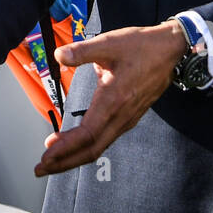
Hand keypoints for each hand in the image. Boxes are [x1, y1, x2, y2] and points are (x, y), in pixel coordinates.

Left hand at [34, 21, 186, 176]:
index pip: (86, 135)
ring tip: (53, 160)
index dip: (65, 148)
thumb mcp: (109, 43)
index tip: (46, 155)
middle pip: (91, 150)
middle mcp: (121, 115)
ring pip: (99, 146)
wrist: (171, 50)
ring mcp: (127, 118)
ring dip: (75, 156)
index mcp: (113, 100)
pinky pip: (106, 138)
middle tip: (42, 168)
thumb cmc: (142, 47)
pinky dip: (88, 146)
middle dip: (65, 162)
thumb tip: (59, 56)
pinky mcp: (130, 116)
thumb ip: (82, 51)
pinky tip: (76, 145)